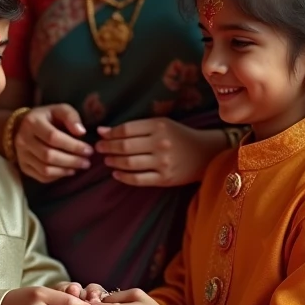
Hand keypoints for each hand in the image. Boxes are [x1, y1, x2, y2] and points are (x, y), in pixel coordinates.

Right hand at [15, 104, 93, 183]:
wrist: (22, 126)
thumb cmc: (47, 118)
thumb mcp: (59, 109)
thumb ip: (71, 117)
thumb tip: (81, 132)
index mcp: (32, 122)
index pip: (53, 137)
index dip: (73, 146)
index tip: (88, 150)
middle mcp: (23, 140)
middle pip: (48, 155)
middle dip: (71, 161)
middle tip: (87, 162)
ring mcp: (21, 155)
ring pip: (45, 169)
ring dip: (66, 170)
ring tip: (80, 166)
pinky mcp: (23, 167)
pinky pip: (42, 177)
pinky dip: (58, 176)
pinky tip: (68, 171)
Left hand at [96, 119, 226, 186]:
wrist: (205, 154)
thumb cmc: (179, 136)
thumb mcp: (161, 125)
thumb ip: (134, 127)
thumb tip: (102, 131)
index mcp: (159, 126)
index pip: (126, 129)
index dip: (110, 133)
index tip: (101, 136)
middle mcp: (160, 143)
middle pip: (125, 146)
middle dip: (107, 148)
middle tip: (98, 148)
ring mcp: (163, 163)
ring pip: (129, 163)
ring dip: (113, 161)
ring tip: (107, 160)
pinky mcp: (164, 179)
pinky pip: (138, 179)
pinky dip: (123, 177)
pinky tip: (116, 174)